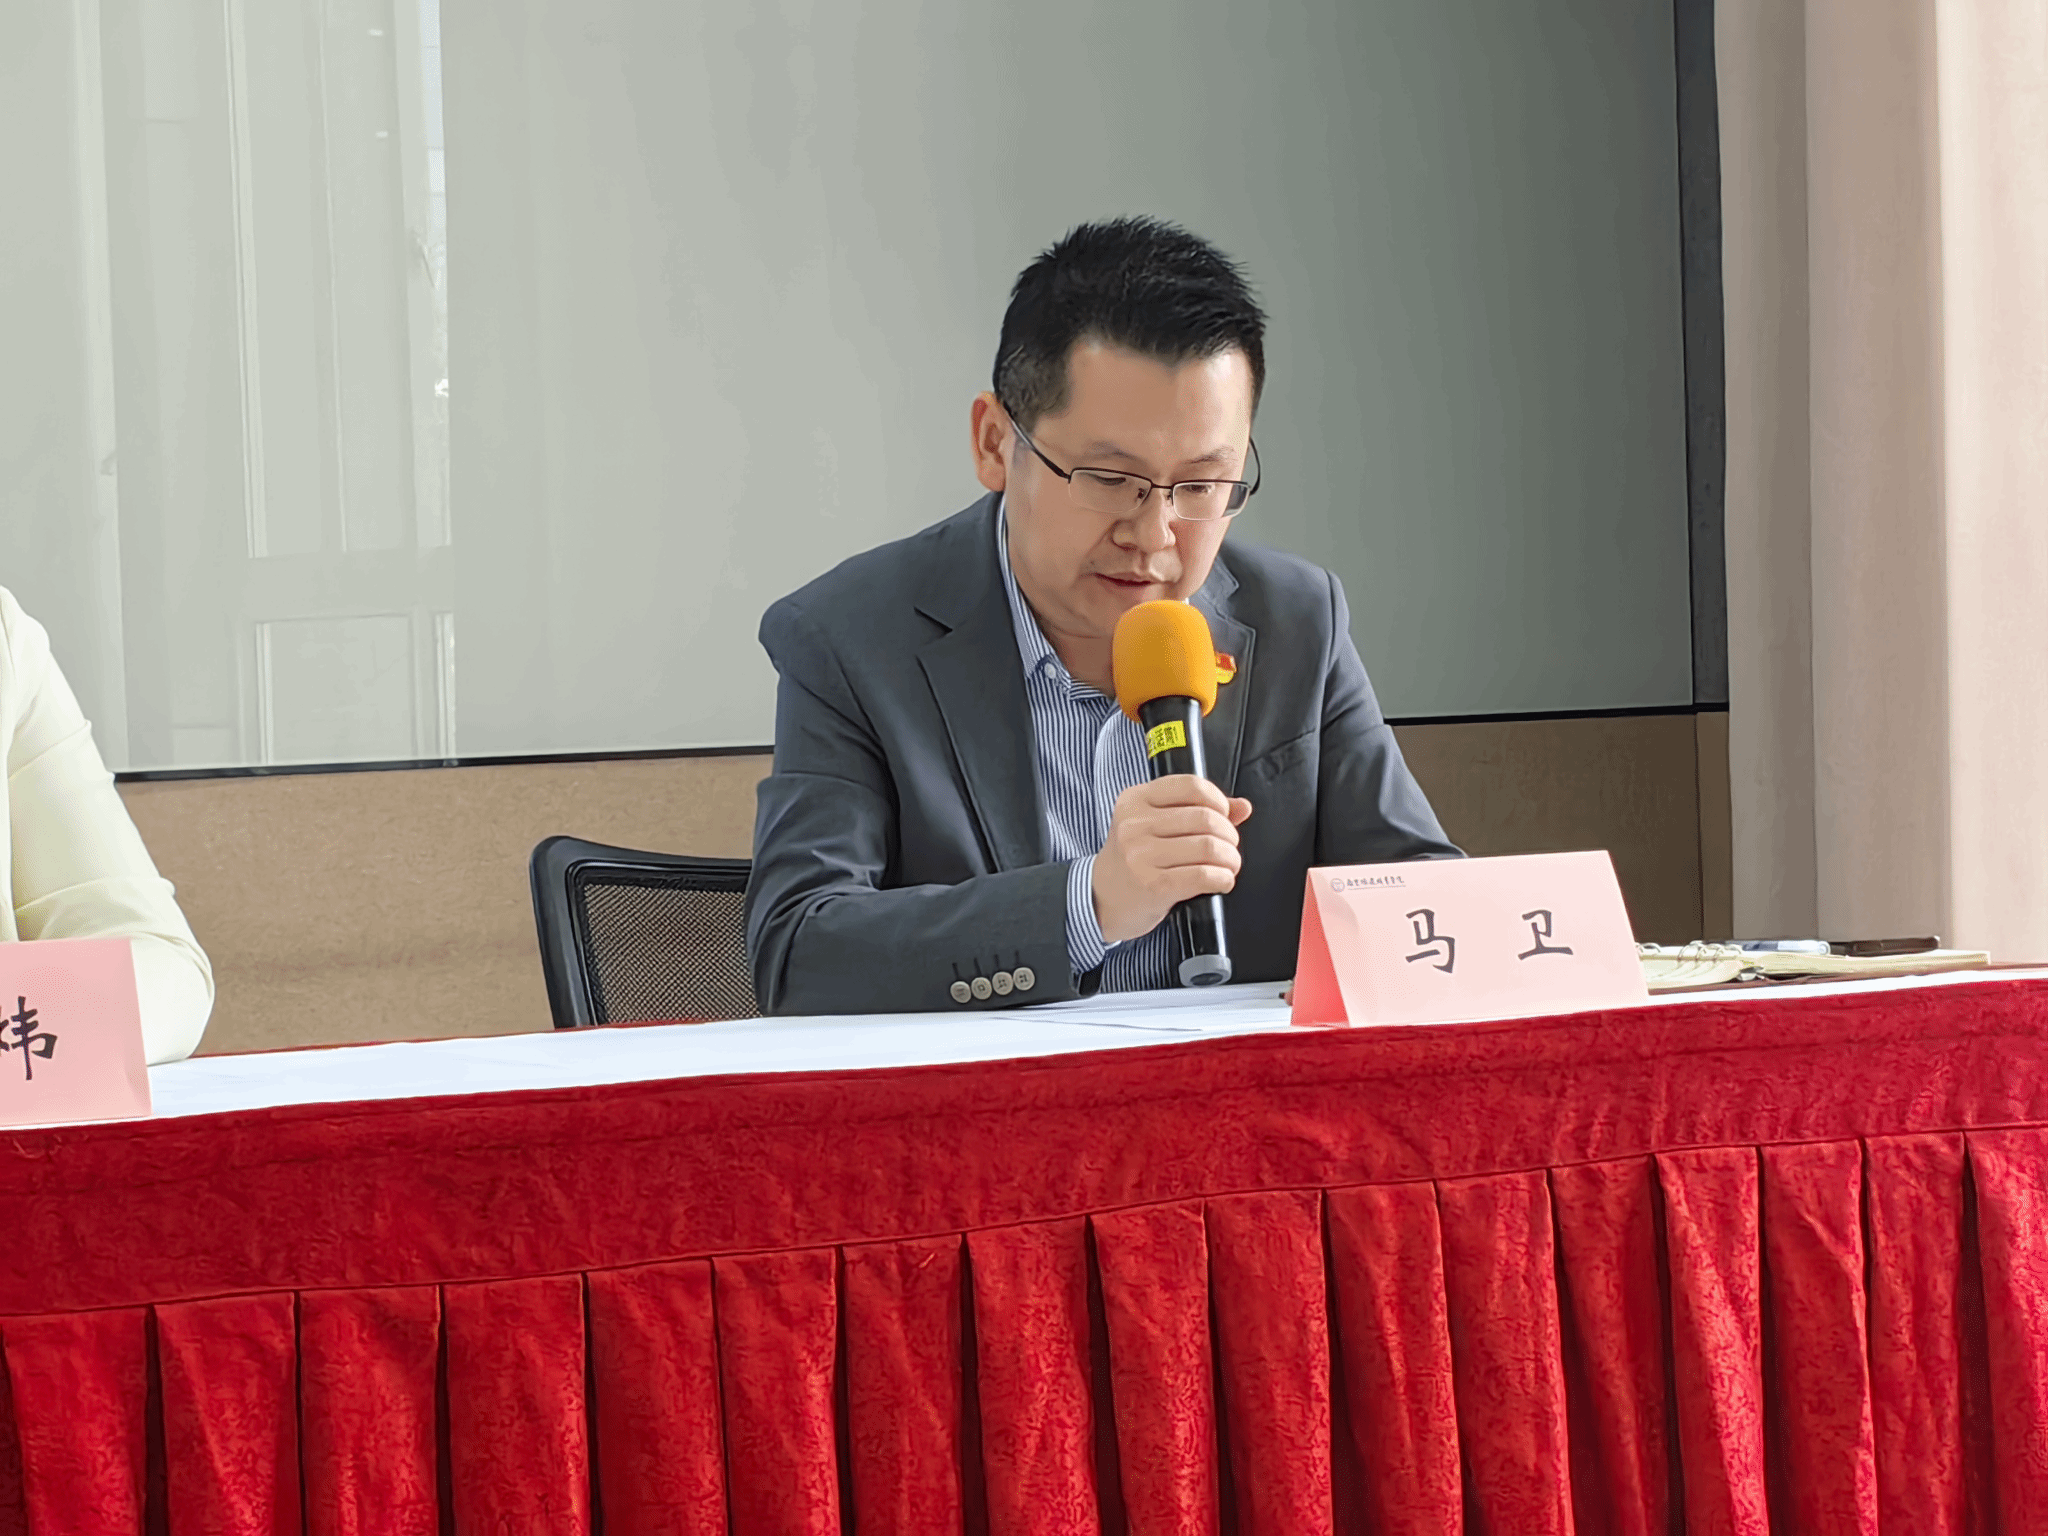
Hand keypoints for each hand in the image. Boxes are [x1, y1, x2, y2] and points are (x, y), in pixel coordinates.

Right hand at [1090, 776, 1253, 943]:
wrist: (1101, 899)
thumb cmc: (1132, 861)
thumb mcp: (1153, 826)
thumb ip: (1197, 810)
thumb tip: (1242, 806)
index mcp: (1135, 800)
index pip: (1191, 786)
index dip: (1219, 801)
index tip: (1224, 816)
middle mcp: (1135, 825)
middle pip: (1206, 818)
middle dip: (1229, 835)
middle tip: (1229, 846)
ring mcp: (1141, 855)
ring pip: (1209, 847)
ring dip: (1230, 859)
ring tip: (1229, 865)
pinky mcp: (1153, 885)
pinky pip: (1203, 876)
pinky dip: (1223, 878)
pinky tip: (1222, 881)